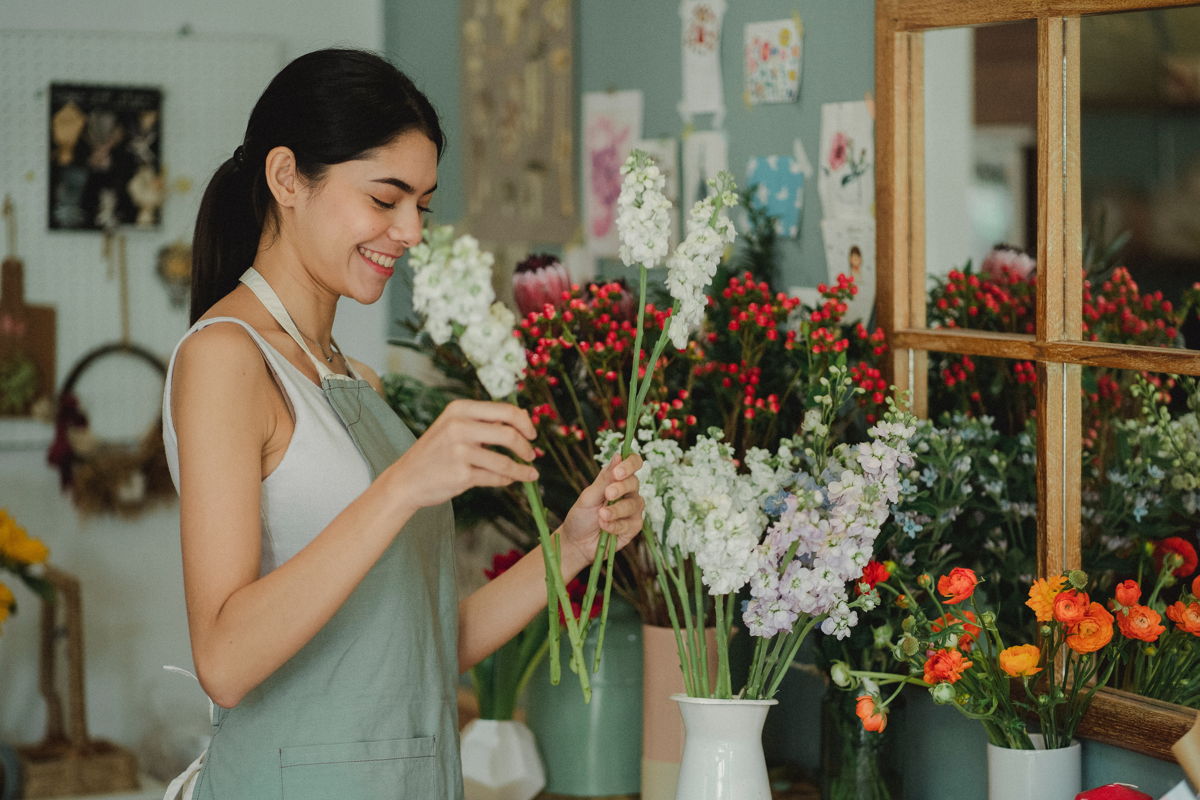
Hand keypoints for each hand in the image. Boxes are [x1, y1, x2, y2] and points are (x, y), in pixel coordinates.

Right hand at [387, 399, 537, 508]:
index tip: (532, 434)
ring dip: (522, 470)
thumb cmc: (436, 452)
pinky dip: (507, 480)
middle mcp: (459, 426)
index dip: (525, 423)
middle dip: (526, 447)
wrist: (406, 479)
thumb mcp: (454, 426)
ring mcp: (459, 451)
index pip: (505, 411)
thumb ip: (485, 421)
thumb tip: (524, 418)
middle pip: (509, 434)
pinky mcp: (461, 474)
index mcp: (460, 409)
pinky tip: (510, 480)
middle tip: (531, 455)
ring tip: (530, 474)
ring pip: (505, 461)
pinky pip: (495, 478)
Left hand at [559, 453, 644, 570]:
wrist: (576, 542)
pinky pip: (630, 523)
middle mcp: (628, 492)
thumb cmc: (581, 516)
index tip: (618, 472)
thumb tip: (618, 456)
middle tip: (607, 494)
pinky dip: (615, 525)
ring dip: (616, 510)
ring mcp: (633, 510)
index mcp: (617, 479)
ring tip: (600, 515)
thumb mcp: (589, 496)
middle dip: (620, 488)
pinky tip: (604, 527)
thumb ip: (604, 479)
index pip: (633, 463)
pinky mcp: (633, 527)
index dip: (630, 464)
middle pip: (634, 482)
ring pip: (634, 504)